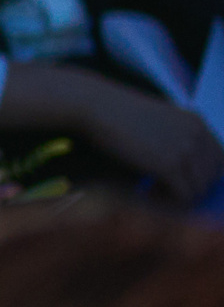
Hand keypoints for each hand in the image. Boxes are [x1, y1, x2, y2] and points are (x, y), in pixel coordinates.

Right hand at [0, 63, 223, 201]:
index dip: (198, 175)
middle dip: (187, 188)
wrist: (94, 105)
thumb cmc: (116, 115)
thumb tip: (186, 175)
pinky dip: (165, 201)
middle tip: (159, 188)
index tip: (175, 181)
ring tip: (150, 190)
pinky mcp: (169, 165)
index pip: (218, 161)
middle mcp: (198, 135)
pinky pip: (182, 196)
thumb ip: (176, 140)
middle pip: (210, 178)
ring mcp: (186, 149)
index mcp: (197, 123)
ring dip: (175, 196)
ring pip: (197, 190)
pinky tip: (145, 191)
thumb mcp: (156, 123)